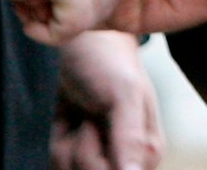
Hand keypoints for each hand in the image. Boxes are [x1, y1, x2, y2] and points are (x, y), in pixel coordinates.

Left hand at [50, 30, 164, 169]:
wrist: (87, 48)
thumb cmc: (110, 64)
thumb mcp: (124, 94)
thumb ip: (130, 137)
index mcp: (148, 153)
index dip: (95, 155)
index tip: (100, 123)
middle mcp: (128, 163)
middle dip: (80, 149)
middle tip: (90, 117)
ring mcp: (104, 162)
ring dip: (66, 145)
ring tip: (83, 118)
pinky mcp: (81, 160)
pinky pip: (59, 168)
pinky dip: (58, 146)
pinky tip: (72, 125)